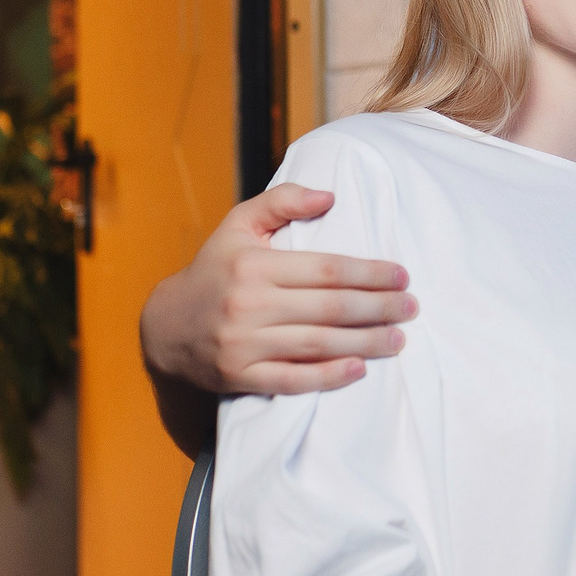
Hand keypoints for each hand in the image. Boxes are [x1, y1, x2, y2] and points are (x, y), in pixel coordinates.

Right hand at [140, 183, 417, 396]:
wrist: (165, 327)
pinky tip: (359, 369)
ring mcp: (244, 344)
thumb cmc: (214, 270)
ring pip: (317, 345)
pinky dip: (328, 377)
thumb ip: (282, 202)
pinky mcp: (240, 376)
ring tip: (398, 339)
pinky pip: (292, 379)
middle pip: (329, 308)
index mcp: (254, 265)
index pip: (326, 269)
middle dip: (378, 308)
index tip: (401, 276)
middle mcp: (248, 304)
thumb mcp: (239, 225)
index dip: (369, 273)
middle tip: (411, 308)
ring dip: (364, 343)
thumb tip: (330, 196)